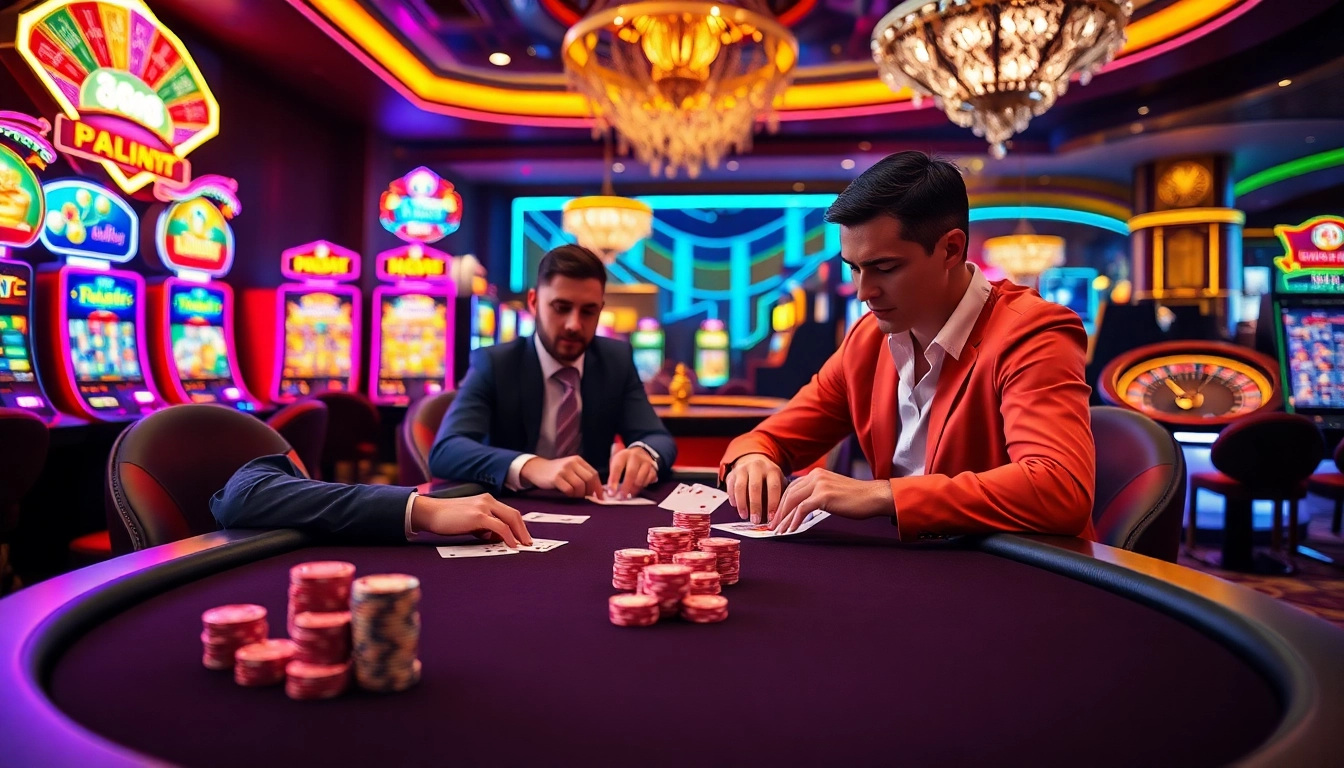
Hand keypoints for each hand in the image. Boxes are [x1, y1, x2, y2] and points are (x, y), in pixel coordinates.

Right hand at [410, 493, 532, 546]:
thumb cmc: (447, 519)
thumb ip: (483, 527)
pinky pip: (500, 527)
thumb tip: (496, 538)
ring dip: (519, 534)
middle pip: (514, 515)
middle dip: (523, 530)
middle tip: (528, 543)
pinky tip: (511, 545)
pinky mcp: (478, 516)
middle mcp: (487, 500)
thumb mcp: (469, 521)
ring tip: (522, 546)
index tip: (522, 537)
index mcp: (486, 500)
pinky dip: (509, 537)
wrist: (430, 513)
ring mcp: (483, 507)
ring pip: (510, 519)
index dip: (518, 526)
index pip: (508, 512)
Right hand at [520, 455, 603, 498]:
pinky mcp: (556, 477)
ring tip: (574, 495)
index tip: (600, 497)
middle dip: (589, 491)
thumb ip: (582, 476)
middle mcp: (572, 463)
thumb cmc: (556, 472)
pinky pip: (569, 489)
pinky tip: (567, 494)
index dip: (598, 487)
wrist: (536, 469)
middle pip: (589, 479)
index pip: (594, 474)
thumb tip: (597, 490)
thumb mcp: (571, 469)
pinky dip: (570, 495)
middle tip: (586, 497)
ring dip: (579, 494)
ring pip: (580, 485)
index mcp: (578, 460)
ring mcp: (564, 470)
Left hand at [606, 447, 657, 498]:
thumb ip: (612, 474)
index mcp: (623, 455)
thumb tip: (609, 490)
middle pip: (631, 473)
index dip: (613, 481)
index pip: (617, 468)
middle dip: (626, 487)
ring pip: (641, 478)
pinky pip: (649, 480)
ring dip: (635, 489)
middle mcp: (635, 457)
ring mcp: (645, 462)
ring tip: (630, 495)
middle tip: (622, 498)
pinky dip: (644, 486)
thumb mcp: (616, 462)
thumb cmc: (625, 461)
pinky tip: (638, 489)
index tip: (611, 493)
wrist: (641, 453)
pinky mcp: (653, 469)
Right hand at [725, 453, 784, 524]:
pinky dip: (733, 499)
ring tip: (744, 516)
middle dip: (755, 506)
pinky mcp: (731, 474)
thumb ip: (779, 496)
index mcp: (772, 470)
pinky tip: (736, 507)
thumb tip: (777, 517)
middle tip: (755, 520)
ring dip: (742, 504)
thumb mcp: (778, 481)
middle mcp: (757, 467)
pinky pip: (730, 488)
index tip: (770, 518)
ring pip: (740, 487)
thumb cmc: (768, 477)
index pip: (773, 487)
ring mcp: (743, 469)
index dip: (772, 503)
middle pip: (755, 487)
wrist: (752, 461)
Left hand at [768, 468, 893, 533]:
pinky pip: (802, 509)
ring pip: (793, 501)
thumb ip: (817, 494)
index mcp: (816, 474)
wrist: (873, 497)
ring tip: (778, 531)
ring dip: (783, 518)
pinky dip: (794, 520)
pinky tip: (791, 530)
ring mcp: (819, 484)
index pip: (791, 488)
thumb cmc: (855, 498)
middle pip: (789, 494)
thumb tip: (802, 508)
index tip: (776, 517)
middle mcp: (815, 476)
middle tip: (772, 526)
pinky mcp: (824, 495)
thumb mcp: (832, 491)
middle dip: (778, 512)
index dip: (781, 503)